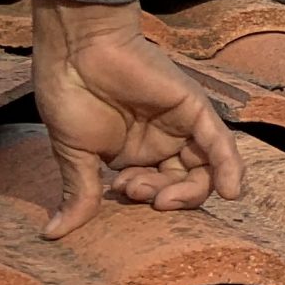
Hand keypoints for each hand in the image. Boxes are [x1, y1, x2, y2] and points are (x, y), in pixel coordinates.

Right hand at [29, 0, 245, 238]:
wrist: (75, 50)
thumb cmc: (69, 94)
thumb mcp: (75, 153)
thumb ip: (80, 192)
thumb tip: (53, 233)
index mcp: (136, 153)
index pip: (156, 189)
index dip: (143, 197)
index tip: (118, 189)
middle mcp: (164, 141)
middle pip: (185, 184)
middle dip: (164, 197)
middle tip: (135, 190)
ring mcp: (182, 126)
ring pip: (206, 170)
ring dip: (189, 192)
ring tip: (163, 198)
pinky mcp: (195, 108)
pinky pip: (221, 143)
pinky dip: (230, 168)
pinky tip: (232, 192)